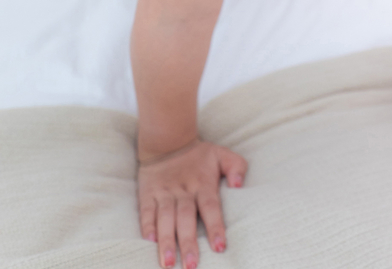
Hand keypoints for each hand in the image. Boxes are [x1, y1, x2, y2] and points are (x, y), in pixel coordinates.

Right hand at [137, 138, 247, 268]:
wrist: (168, 140)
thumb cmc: (199, 155)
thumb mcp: (222, 154)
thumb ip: (235, 166)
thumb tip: (239, 184)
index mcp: (203, 183)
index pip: (211, 206)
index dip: (215, 226)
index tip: (220, 247)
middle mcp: (183, 190)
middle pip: (186, 217)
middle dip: (188, 242)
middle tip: (191, 266)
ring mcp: (165, 192)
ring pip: (166, 218)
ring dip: (167, 240)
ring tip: (168, 263)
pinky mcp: (148, 193)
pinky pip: (147, 211)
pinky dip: (147, 226)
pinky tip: (149, 242)